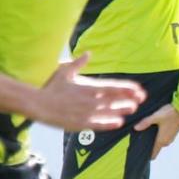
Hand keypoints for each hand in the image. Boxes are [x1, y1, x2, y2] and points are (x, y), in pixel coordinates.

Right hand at [27, 54, 144, 131]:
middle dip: (130, 99)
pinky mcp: (81, 124)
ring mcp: (87, 113)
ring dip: (122, 110)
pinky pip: (100, 124)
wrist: (37, 104)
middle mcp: (92, 100)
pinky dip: (110, 123)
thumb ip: (79, 63)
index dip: (128, 89)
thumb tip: (88, 53)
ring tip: (132, 109)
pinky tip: (119, 123)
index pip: (114, 87)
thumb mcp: (64, 71)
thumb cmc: (50, 86)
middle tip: (141, 99)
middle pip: (116, 100)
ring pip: (111, 112)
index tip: (139, 90)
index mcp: (89, 86)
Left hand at [133, 103, 178, 159]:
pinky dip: (159, 136)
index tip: (140, 152)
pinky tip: (155, 128)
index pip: (153, 154)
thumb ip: (145, 123)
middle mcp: (166, 142)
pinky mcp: (173, 134)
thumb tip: (136, 128)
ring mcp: (170, 138)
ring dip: (154, 139)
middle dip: (148, 144)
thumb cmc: (170, 113)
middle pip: (155, 148)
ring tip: (147, 131)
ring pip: (159, 142)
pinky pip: (163, 138)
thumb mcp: (155, 117)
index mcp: (161, 140)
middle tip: (140, 137)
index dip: (146, 155)